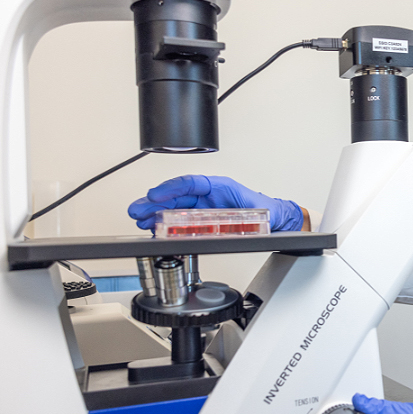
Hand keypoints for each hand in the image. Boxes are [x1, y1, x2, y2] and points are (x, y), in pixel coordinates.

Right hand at [127, 174, 304, 231]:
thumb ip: (244, 215)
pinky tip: (154, 230)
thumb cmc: (266, 211)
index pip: (190, 183)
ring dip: (156, 214)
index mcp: (220, 186)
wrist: (275, 221)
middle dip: (154, 202)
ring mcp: (204, 207)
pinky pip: (180, 221)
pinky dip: (166, 225)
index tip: (155, 195)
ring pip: (174, 208)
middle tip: (137, 210)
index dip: (171, 189)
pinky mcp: (202, 220)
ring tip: (140, 220)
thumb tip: (234, 222)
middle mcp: (209, 195)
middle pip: (176, 196)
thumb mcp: (258, 211)